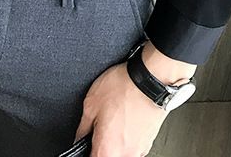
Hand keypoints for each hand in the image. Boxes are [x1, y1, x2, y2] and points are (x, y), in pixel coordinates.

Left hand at [74, 41, 196, 156]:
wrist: (151, 80)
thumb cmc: (124, 88)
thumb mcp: (91, 104)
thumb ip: (82, 127)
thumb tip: (79, 137)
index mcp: (106, 150)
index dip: (85, 149)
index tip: (86, 141)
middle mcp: (125, 155)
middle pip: (107, 155)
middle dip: (101, 143)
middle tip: (99, 126)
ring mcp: (139, 150)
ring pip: (120, 151)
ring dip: (115, 140)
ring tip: (114, 118)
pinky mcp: (148, 142)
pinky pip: (132, 144)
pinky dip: (126, 134)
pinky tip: (125, 117)